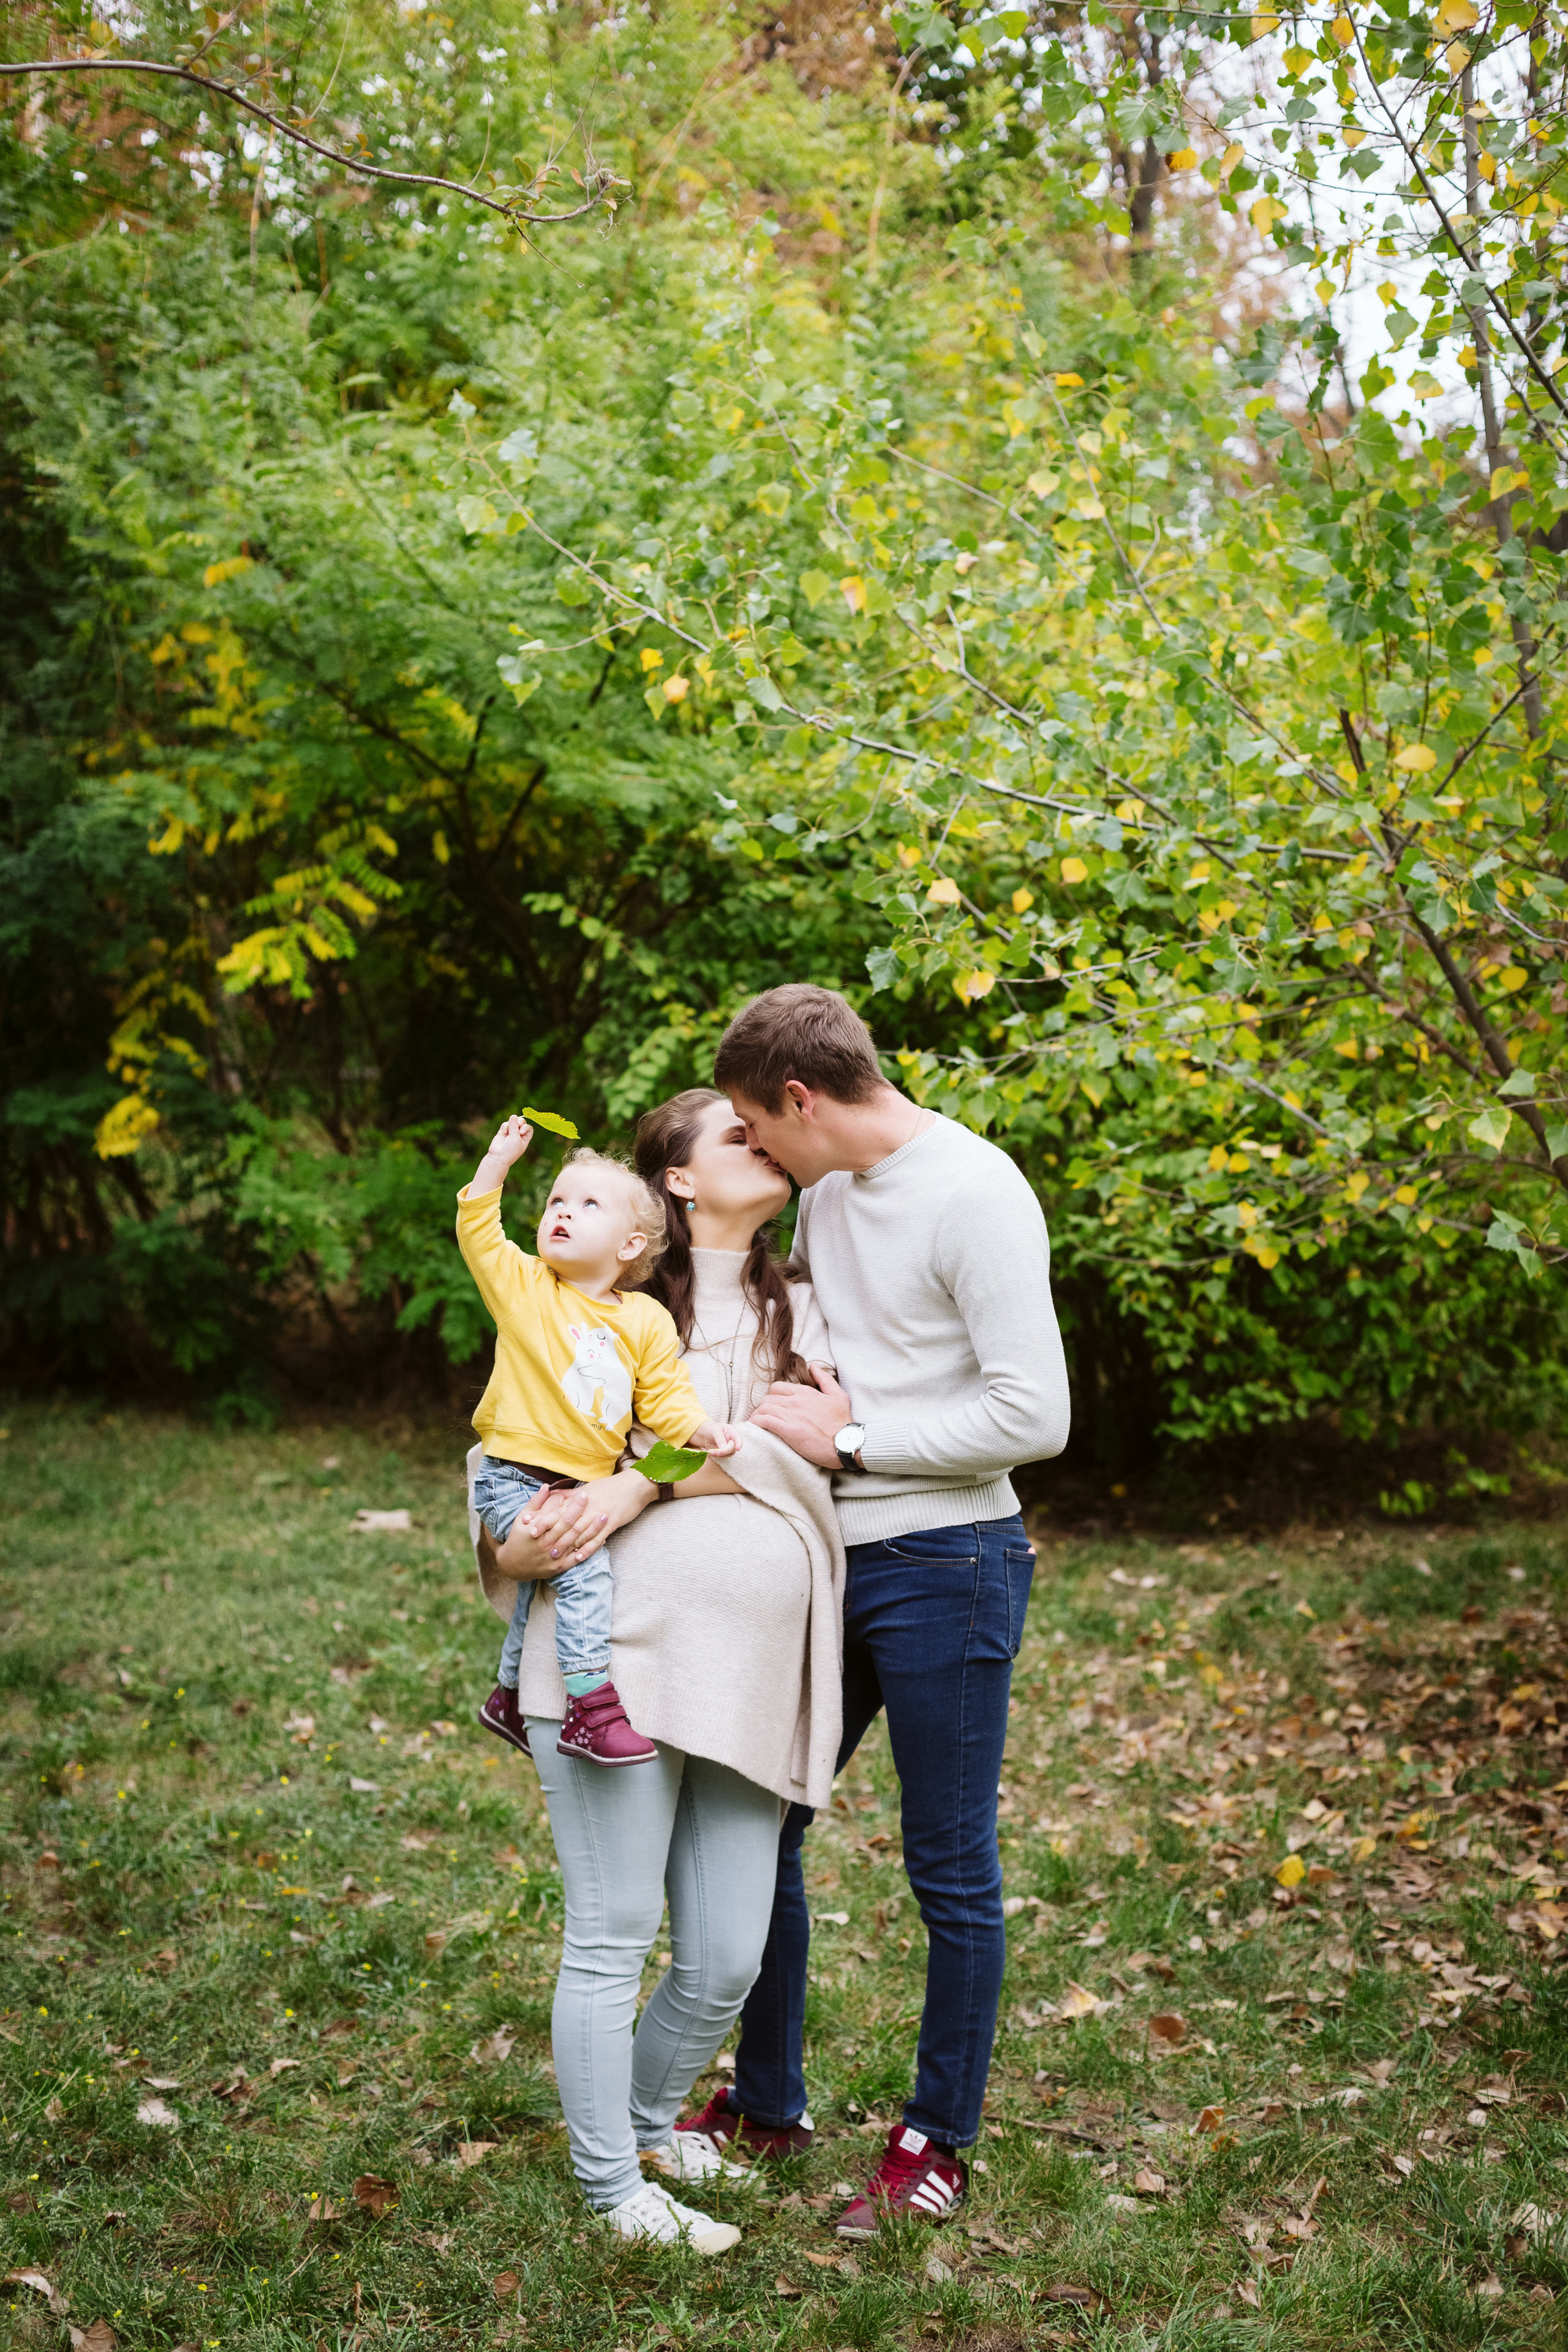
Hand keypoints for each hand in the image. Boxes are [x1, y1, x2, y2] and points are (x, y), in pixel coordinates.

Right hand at [489, 1115, 533, 1163]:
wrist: (498, 1156)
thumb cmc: (510, 1150)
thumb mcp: (515, 1138)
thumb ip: (515, 1126)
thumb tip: (513, 1115)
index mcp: (525, 1138)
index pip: (528, 1128)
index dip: (525, 1127)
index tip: (521, 1132)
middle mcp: (518, 1135)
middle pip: (521, 1123)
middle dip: (519, 1122)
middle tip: (517, 1124)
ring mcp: (511, 1133)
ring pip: (513, 1122)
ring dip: (511, 1125)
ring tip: (508, 1133)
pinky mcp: (503, 1132)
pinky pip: (505, 1124)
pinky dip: (505, 1127)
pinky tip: (503, 1134)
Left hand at [494, 1470, 652, 1575]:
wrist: (635, 1485)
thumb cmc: (610, 1486)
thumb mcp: (588, 1487)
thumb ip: (569, 1495)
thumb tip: (551, 1496)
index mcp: (581, 1498)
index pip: (558, 1508)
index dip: (543, 1516)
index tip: (528, 1523)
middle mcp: (588, 1507)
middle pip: (565, 1521)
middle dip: (549, 1531)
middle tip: (534, 1541)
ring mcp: (599, 1516)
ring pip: (579, 1532)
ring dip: (565, 1544)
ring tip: (552, 1553)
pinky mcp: (611, 1524)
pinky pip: (597, 1539)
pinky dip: (587, 1549)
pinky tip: (578, 1557)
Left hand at [688, 1418, 741, 1459]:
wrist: (706, 1434)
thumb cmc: (712, 1429)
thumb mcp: (715, 1431)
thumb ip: (719, 1438)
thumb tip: (723, 1447)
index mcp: (733, 1432)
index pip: (738, 1438)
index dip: (739, 1443)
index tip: (737, 1448)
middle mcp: (733, 1440)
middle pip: (732, 1448)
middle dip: (723, 1451)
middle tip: (713, 1451)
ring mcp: (730, 1447)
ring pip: (728, 1454)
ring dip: (718, 1454)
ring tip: (710, 1451)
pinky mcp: (725, 1453)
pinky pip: (723, 1456)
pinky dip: (716, 1455)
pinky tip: (711, 1451)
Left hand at [747, 1364, 855, 1468]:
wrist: (846, 1443)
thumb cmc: (843, 1421)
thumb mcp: (839, 1395)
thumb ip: (825, 1379)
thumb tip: (813, 1366)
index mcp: (806, 1392)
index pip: (777, 1387)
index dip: (773, 1396)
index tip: (774, 1406)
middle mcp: (796, 1402)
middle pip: (767, 1398)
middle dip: (763, 1407)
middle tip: (764, 1416)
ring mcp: (792, 1416)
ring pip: (764, 1408)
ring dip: (758, 1415)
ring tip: (758, 1423)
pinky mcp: (789, 1431)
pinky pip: (765, 1421)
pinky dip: (757, 1423)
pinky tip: (757, 1428)